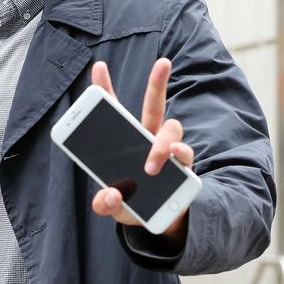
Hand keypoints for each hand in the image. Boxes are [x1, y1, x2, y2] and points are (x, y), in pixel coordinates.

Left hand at [90, 58, 192, 242]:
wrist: (158, 223)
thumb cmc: (132, 203)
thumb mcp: (112, 206)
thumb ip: (104, 203)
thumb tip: (111, 195)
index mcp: (124, 140)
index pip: (115, 110)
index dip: (106, 88)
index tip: (99, 66)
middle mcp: (148, 138)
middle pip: (155, 105)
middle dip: (158, 82)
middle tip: (163, 61)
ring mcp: (169, 149)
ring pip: (171, 128)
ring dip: (160, 145)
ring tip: (150, 167)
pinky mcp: (184, 165)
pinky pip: (185, 153)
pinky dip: (179, 155)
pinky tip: (174, 159)